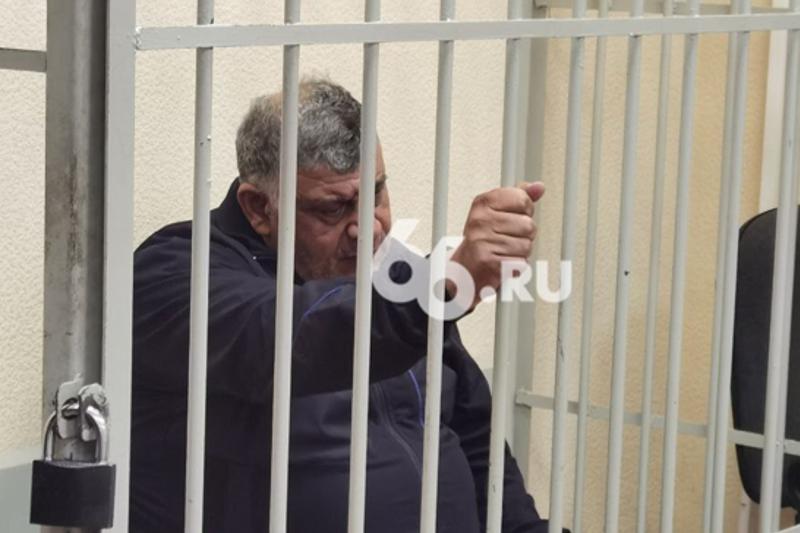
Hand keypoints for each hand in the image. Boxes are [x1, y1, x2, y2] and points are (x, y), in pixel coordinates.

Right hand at [448, 182, 544, 309]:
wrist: (464, 269)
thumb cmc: (483, 240)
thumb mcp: (498, 211)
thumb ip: (519, 197)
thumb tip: (539, 187)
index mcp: (483, 203)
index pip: (522, 199)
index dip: (524, 211)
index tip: (511, 218)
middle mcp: (480, 220)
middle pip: (528, 224)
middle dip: (523, 235)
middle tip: (505, 239)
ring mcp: (483, 242)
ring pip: (526, 246)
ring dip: (519, 253)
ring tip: (503, 252)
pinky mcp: (489, 263)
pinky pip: (521, 264)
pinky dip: (515, 267)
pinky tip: (502, 263)